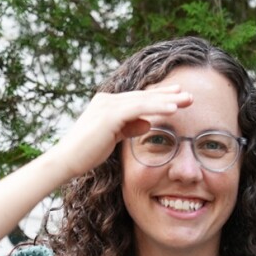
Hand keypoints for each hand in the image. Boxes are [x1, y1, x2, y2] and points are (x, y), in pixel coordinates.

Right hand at [47, 84, 193, 178]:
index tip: (176, 97)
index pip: (137, 99)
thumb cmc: (86, 154)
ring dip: (168, 99)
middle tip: (189, 94)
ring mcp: (107, 105)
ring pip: (144, 99)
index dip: (158, 97)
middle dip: (167, 95)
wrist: (67, 161)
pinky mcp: (109, 114)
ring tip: (187, 100)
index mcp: (106, 104)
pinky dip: (158, 107)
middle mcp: (106, 100)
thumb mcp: (113, 139)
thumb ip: (129, 128)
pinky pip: (139, 108)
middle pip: (143, 96)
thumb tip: (147, 123)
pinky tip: (173, 109)